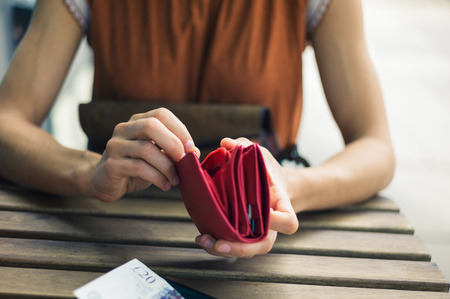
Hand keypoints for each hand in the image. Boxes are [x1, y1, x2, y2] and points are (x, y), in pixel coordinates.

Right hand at [88, 108, 199, 201]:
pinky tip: (165, 185)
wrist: (103, 182)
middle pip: (151, 125)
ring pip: (146, 149)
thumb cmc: (135, 167)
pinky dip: (156, 177)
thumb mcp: (157, 157)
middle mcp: (124, 129)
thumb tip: (194, 152)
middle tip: (185, 161)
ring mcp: (115, 146)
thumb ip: (173, 152)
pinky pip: (138, 168)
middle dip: (173, 143)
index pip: (160, 114)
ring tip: (175, 179)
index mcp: (137, 122)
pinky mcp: (111, 165)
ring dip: (167, 166)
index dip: (179, 129)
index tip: (191, 148)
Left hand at [195, 137, 297, 257]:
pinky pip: (234, 245)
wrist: (275, 187)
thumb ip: (245, 148)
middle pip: (262, 245)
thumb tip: (226, 143)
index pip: (288, 221)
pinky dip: (218, 244)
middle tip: (218, 243)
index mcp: (282, 206)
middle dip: (239, 248)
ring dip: (223, 249)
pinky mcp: (244, 236)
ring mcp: (259, 233)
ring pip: (245, 250)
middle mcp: (272, 226)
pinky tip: (203, 237)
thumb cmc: (268, 172)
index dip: (278, 222)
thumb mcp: (262, 156)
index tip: (263, 213)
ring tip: (203, 240)